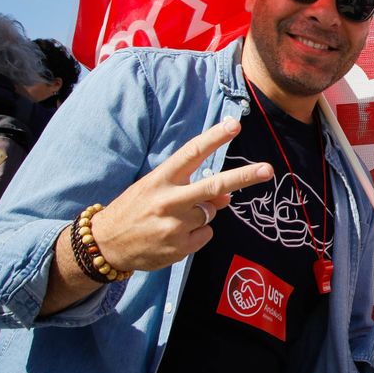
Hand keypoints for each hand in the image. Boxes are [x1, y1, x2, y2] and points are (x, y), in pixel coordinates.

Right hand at [90, 119, 272, 272]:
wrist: (106, 245)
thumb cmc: (135, 210)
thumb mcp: (156, 190)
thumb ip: (190, 186)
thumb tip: (227, 194)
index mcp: (160, 179)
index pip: (192, 153)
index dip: (214, 137)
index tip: (234, 124)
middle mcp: (168, 200)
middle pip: (214, 185)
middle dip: (243, 177)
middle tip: (267, 170)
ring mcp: (174, 226)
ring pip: (210, 214)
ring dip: (202, 214)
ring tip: (174, 219)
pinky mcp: (178, 248)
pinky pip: (205, 236)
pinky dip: (196, 235)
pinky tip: (174, 236)